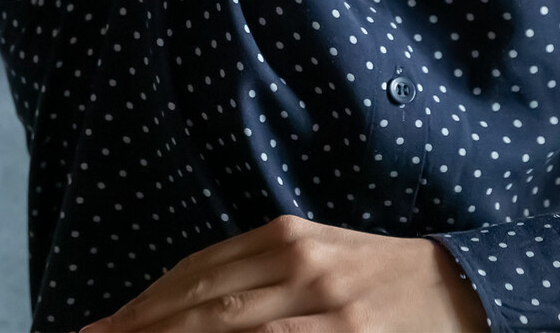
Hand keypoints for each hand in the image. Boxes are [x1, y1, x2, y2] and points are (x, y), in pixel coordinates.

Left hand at [75, 214, 486, 332]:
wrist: (458, 290)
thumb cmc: (378, 276)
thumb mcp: (318, 257)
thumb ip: (261, 272)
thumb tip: (187, 303)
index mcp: (287, 235)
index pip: (199, 271)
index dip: (146, 301)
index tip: (102, 324)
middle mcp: (298, 263)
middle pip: (202, 302)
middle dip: (141, 327)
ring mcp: (321, 305)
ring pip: (226, 329)